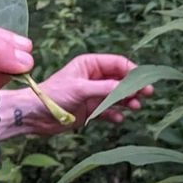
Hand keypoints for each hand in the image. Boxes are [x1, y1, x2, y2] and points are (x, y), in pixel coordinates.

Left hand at [0, 53, 152, 138]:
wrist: (36, 115)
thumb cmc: (54, 95)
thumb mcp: (81, 89)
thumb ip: (105, 88)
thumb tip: (128, 88)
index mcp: (89, 64)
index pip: (117, 63)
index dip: (132, 71)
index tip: (145, 82)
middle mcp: (93, 77)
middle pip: (121, 79)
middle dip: (133, 87)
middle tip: (147, 95)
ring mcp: (93, 93)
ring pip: (117, 95)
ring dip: (128, 101)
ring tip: (135, 107)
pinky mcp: (91, 109)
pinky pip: (109, 110)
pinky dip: (115, 114)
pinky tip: (118, 119)